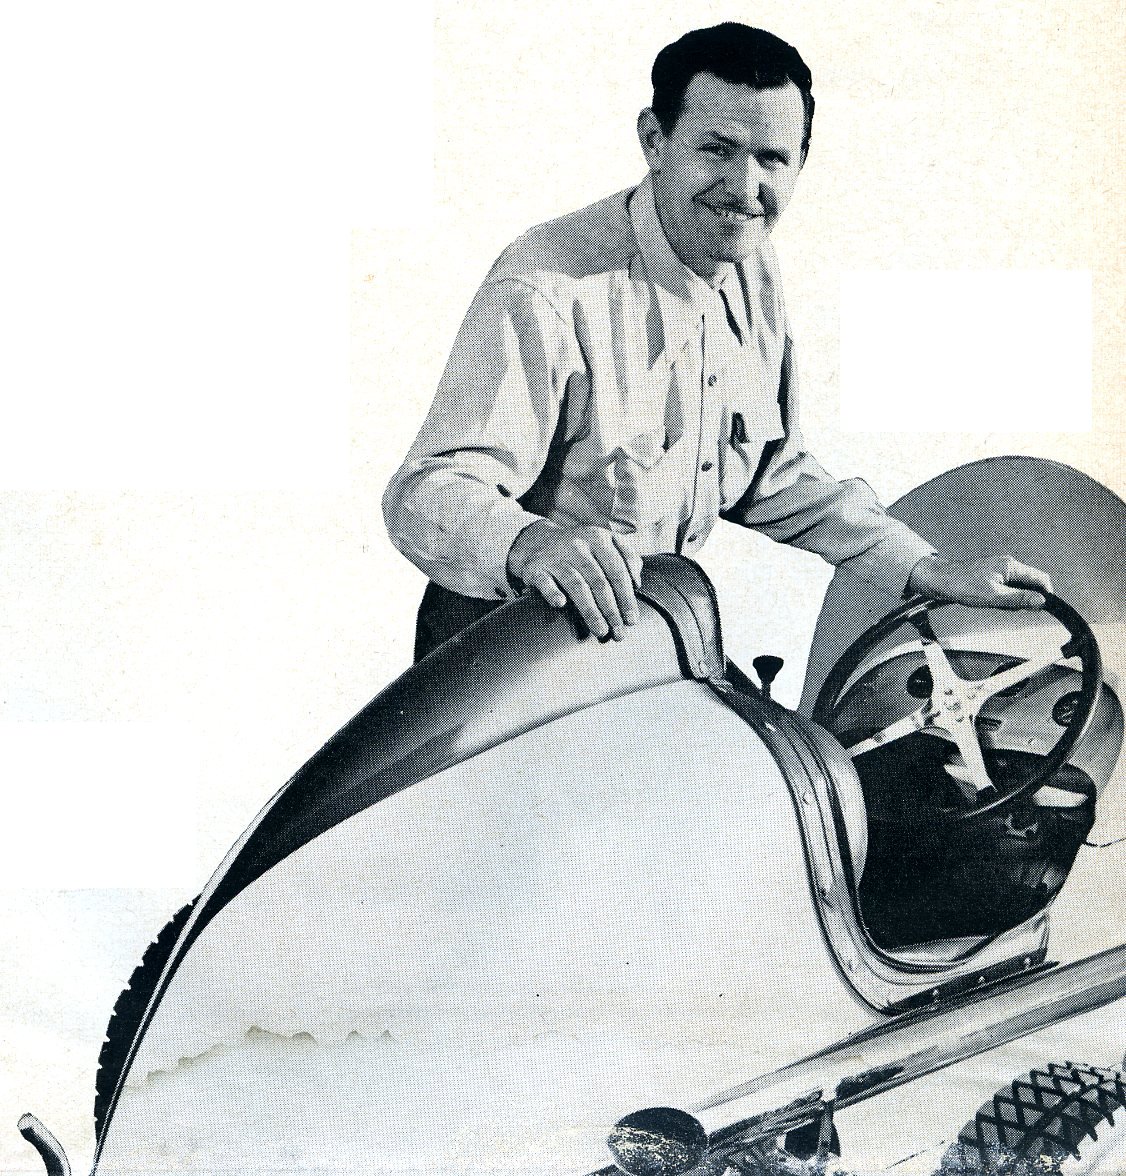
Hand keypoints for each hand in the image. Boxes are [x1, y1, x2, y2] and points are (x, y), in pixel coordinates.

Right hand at [508, 520, 641, 638]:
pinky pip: (544, 581)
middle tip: (619, 632)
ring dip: (590, 611)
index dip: (626, 597)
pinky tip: (560, 604)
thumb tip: (637, 583)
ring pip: (577, 585)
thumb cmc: (582, 551)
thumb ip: (627, 557)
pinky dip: (552, 592)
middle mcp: (578, 545)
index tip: (632, 621)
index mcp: (599, 538)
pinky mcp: (535, 567)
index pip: (617, 571)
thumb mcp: (605, 543)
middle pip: (599, 581)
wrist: (539, 541)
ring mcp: (555, 555)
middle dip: (611, 609)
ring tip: (601, 631)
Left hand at [906, 554, 1052, 608]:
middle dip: (1026, 599)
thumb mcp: (993, 596)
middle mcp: (1007, 564)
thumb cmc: (960, 585)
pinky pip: (1006, 588)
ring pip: (1018, 587)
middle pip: (1030, 583)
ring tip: (995, 604)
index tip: (1043, 608)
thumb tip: (1041, 601)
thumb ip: (1018, 599)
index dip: (1046, 594)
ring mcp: (999, 569)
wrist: (938, 580)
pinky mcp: (991, 575)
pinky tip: (990, 601)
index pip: (1040, 578)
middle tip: (1011, 608)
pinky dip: (1003, 597)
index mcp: (1010, 566)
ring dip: (1013, 599)